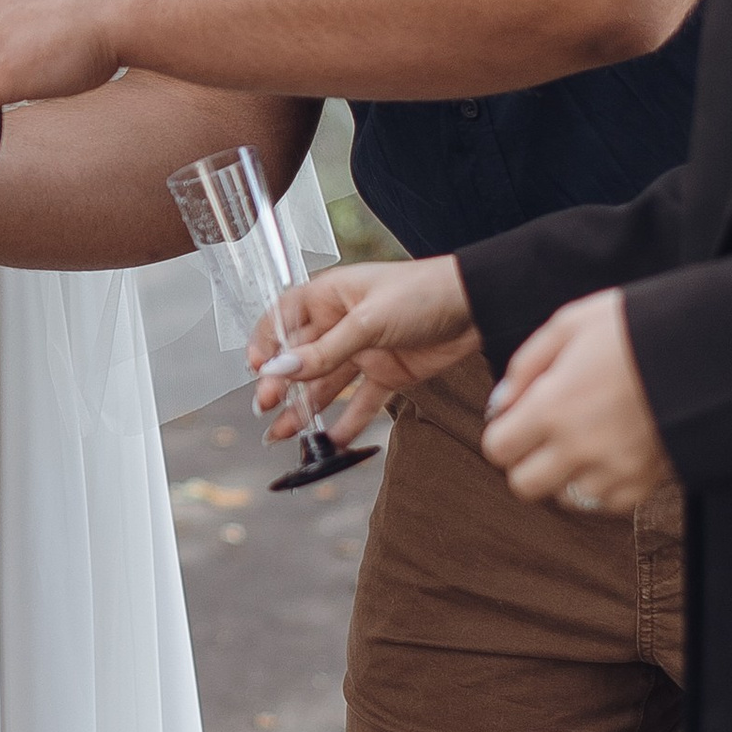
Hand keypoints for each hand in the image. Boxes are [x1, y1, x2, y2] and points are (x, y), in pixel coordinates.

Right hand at [249, 255, 479, 444]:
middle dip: (281, 384)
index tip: (255, 369)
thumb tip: (280, 370)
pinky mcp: (387, 374)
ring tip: (285, 434)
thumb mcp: (367, 321)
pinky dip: (347, 422)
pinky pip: (362, 402)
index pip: (283, 319)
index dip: (266, 343)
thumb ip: (323, 350)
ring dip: (305, 408)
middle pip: (301, 358)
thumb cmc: (423, 292)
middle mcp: (341, 323)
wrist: (476, 306)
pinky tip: (330, 439)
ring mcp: (364, 351)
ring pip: (326, 384)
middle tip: (266, 407)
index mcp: (330, 297)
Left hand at [478, 291, 672, 512]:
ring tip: (587, 439)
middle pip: (523, 484)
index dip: (504, 432)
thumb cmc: (636, 328)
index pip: (498, 449)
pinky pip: (605, 502)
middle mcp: (578, 447)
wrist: (712, 349)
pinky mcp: (644, 486)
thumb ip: (527, 365)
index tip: (519, 419)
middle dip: (527, 461)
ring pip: (565, 497)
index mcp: (552, 406)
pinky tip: (614, 450)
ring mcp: (613, 471)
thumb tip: (501, 404)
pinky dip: (603, 483)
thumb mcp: (572, 325)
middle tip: (546, 435)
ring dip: (566, 474)